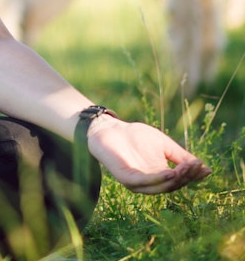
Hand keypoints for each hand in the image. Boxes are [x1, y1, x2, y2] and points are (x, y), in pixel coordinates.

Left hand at [87, 117, 211, 193]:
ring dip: (175, 179)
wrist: (109, 128)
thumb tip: (206, 168)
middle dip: (186, 176)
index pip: (180, 180)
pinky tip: (169, 173)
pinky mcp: (126, 179)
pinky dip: (158, 179)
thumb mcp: (163, 144)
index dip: (192, 175)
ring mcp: (138, 183)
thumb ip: (181, 156)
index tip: (203, 166)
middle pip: (173, 185)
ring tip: (185, 169)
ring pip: (161, 186)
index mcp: (160, 175)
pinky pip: (144, 182)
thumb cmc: (135, 135)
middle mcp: (150, 183)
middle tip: (195, 166)